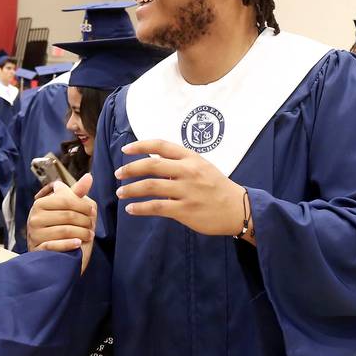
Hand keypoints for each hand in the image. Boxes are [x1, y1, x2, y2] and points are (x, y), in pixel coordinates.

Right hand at [27, 174, 96, 273]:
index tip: (92, 211)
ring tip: (89, 235)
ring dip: (82, 233)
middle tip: (92, 225)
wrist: (51, 254)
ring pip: (64, 230)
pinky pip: (56, 245)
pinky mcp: (37, 249)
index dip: (83, 205)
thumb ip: (77, 193)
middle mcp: (34, 217)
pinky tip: (78, 243)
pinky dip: (69, 244)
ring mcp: (34, 234)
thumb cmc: (61, 227)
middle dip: (84, 221)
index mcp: (40, 204)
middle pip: (67, 216)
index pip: (66, 200)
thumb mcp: (67, 208)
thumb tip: (89, 176)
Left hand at [115, 140, 251, 240]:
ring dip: (131, 189)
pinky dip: (140, 208)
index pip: (161, 145)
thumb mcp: (201, 166)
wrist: (237, 209)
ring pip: (150, 186)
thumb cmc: (215, 186)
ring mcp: (187, 191)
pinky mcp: (185, 210)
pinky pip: (157, 207)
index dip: (140, 146)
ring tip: (120, 193)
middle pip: (151, 166)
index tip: (125, 150)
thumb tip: (150, 162)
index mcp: (191, 158)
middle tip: (118, 174)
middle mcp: (188, 171)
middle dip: (129, 169)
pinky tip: (131, 209)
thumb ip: (178, 163)